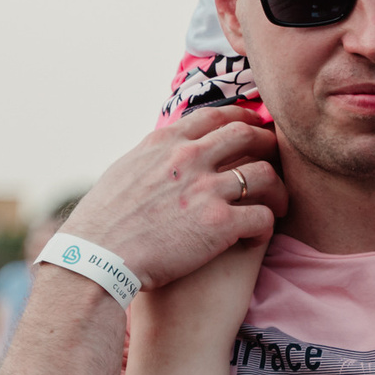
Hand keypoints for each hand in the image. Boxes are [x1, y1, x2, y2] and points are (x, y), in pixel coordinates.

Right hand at [63, 106, 285, 290]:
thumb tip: (158, 153)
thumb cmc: (101, 224)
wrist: (96, 258)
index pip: (216, 116)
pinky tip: (259, 236)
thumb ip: (150, 158)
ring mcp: (206, 189)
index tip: (253, 128)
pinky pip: (263, 217)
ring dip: (278, 189)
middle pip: (248, 136)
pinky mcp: (220, 224)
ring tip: (278, 205)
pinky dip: (267, 226)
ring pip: (265, 175)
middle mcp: (189, 159)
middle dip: (269, 145)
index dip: (242, 119)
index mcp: (165, 143)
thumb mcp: (122, 173)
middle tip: (276, 162)